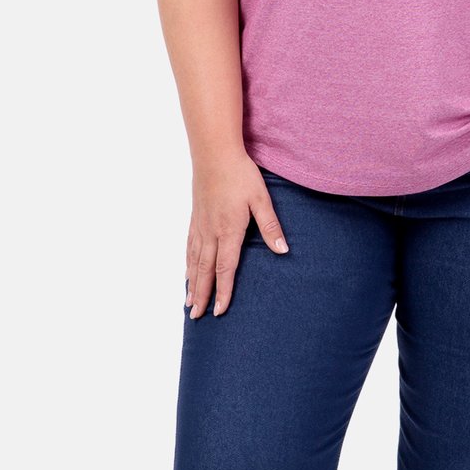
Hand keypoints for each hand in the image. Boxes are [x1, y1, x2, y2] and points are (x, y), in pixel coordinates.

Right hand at [186, 150, 288, 318]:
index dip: (223, 291)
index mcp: (229, 231)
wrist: (214, 153)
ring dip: (192, 283)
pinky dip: (187, 264)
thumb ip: (271, 227)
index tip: (220, 311)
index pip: (225, 269)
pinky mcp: (195, 217)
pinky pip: (189, 247)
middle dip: (202, 295)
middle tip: (196, 317)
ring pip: (194, 261)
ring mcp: (200, 225)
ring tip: (189, 303)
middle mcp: (211, 232)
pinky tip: (186, 272)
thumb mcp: (261, 200)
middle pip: (205, 270)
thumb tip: (283, 250)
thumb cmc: (240, 175)